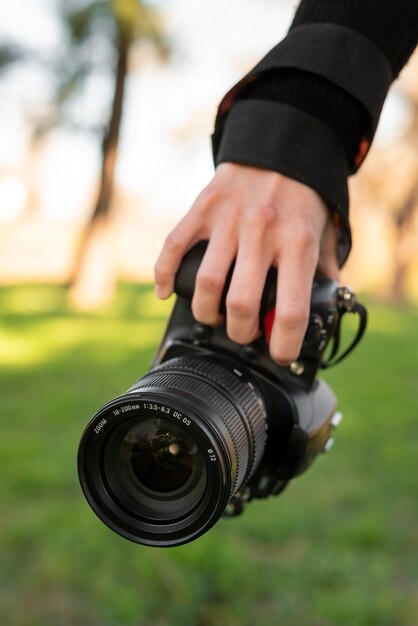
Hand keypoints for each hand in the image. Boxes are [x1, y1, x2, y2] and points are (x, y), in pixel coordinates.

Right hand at [154, 162, 338, 364]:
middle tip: (242, 332)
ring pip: (205, 284)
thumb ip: (326, 272)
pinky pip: (173, 247)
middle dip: (239, 332)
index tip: (279, 354)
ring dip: (205, 312)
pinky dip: (163, 275)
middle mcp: (262, 233)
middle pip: (240, 305)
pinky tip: (165, 292)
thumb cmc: (302, 197)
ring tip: (213, 315)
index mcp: (297, 244)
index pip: (291, 311)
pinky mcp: (202, 209)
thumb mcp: (324, 234)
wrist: (279, 146)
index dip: (284, 345)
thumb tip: (327, 308)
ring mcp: (228, 221)